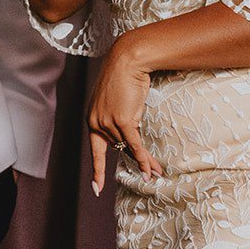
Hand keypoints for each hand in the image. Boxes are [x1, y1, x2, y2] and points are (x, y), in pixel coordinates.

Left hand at [86, 40, 161, 192]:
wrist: (127, 60)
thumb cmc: (124, 77)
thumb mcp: (116, 102)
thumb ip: (118, 121)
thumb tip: (130, 142)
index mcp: (92, 119)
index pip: (95, 150)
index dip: (97, 170)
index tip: (97, 188)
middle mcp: (97, 122)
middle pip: (119, 149)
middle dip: (136, 162)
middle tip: (151, 175)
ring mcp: (108, 122)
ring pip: (128, 148)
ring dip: (145, 160)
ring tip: (158, 171)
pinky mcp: (122, 120)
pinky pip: (134, 145)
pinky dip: (143, 158)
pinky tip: (150, 169)